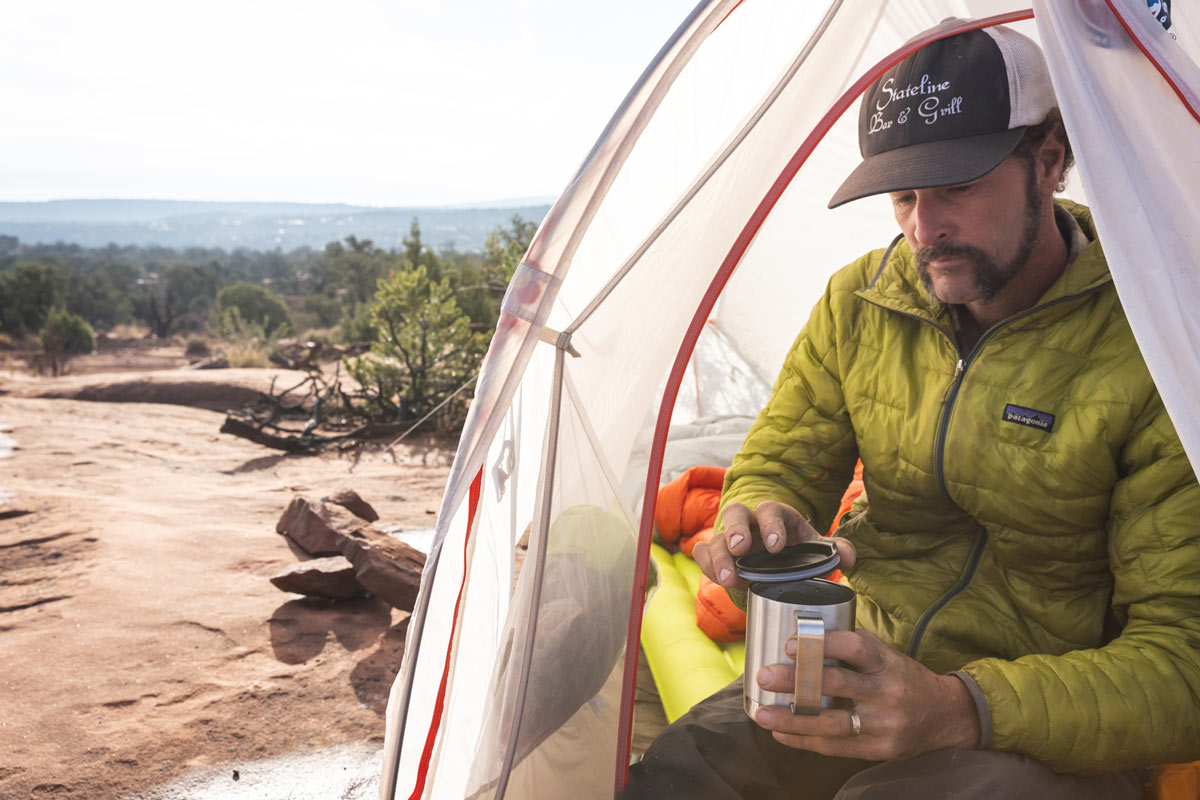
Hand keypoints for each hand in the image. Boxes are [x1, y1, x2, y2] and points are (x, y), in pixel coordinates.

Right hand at [692, 501, 855, 588]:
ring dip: (719, 557)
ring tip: (728, 579)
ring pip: (716, 537)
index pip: (771, 510)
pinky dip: (706, 564)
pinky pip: (702, 553)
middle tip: (741, 549)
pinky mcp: (715, 554)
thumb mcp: (817, 549)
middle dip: (736, 530)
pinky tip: (718, 578)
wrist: (776, 561)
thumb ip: (836, 551)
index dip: (772, 525)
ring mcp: (729, 538)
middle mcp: (749, 522)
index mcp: (776, 516)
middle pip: (736, 513)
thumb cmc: (796, 551)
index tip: (777, 546)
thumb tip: (848, 557)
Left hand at [753, 630, 980, 759]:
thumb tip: (804, 634)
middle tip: (764, 675)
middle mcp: (886, 692)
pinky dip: (803, 741)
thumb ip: (853, 646)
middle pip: (837, 685)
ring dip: (792, 720)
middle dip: (795, 680)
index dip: (821, 644)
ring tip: (762, 714)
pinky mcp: (878, 750)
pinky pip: (835, 747)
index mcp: (887, 662)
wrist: (945, 716)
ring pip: (831, 723)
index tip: (789, 643)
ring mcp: (882, 724)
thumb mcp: (887, 654)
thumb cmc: (903, 678)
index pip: (855, 648)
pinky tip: (780, 735)